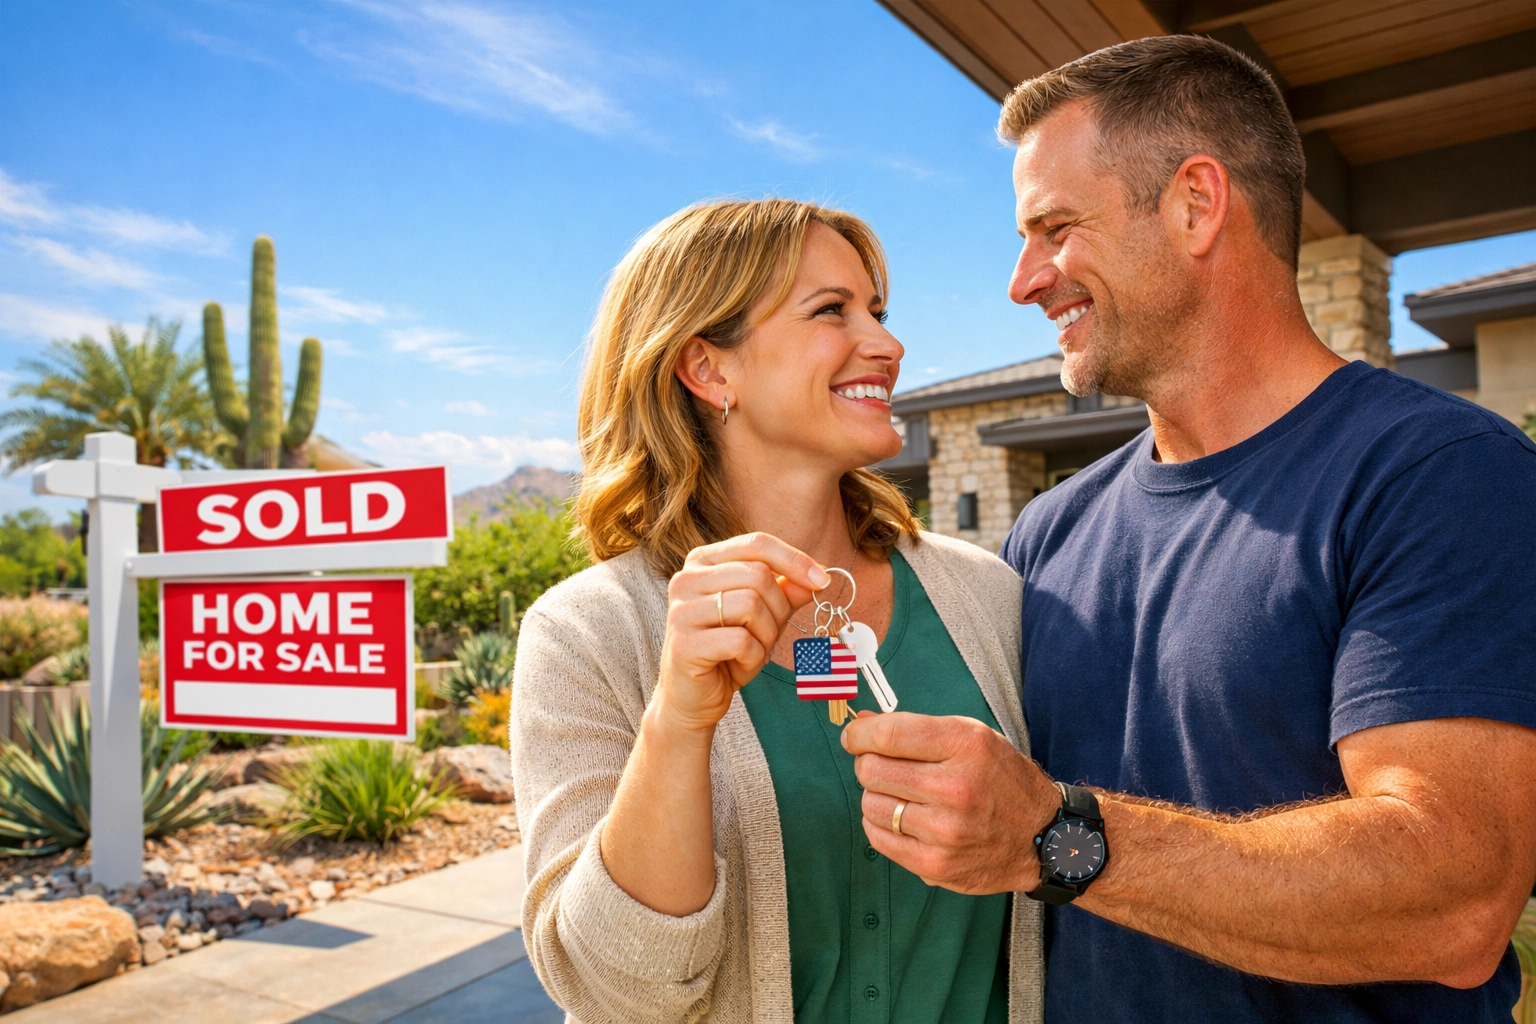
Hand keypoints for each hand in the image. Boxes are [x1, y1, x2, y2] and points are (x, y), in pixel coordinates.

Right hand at [654, 532, 829, 736]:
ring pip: (751, 605)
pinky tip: (739, 664)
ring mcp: (681, 611)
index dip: (794, 559)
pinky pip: (740, 640)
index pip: (757, 543)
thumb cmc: (727, 651)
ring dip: (766, 635)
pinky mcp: (684, 643)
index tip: (822, 581)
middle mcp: (686, 579)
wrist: (692, 697)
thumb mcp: (764, 616)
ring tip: (752, 649)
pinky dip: (752, 657)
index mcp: (703, 562)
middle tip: (769, 634)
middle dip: (778, 609)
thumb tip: (818, 576)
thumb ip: (786, 592)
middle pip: (758, 575)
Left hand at [842, 711, 1060, 893]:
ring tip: (902, 795)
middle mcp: (955, 788)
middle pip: (872, 770)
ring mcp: (945, 831)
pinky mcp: (936, 864)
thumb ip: (915, 729)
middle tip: (884, 766)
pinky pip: (879, 838)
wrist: (1045, 838)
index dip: (859, 733)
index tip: (854, 736)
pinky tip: (903, 818)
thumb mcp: (972, 738)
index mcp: (966, 745)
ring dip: (877, 796)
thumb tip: (861, 722)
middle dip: (869, 763)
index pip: (887, 735)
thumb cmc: (1003, 781)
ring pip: (871, 804)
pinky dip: (881, 824)